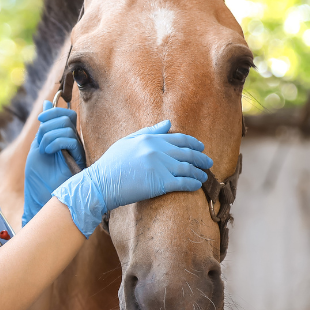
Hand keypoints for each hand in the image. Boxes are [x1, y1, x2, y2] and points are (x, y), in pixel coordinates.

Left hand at [22, 102, 86, 225]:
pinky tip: (49, 152)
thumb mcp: (37, 147)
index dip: (53, 112)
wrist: (41, 199)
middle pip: (67, 117)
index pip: (65, 115)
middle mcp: (73, 143)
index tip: (39, 120)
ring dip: (49, 135)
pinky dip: (55, 141)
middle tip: (41, 141)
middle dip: (49, 123)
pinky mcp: (79, 159)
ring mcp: (77, 151)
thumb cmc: (39, 178)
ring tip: (44, 151)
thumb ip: (44, 128)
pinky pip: (70, 139)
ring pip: (67, 127)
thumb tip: (47, 104)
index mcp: (63, 139)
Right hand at [53, 120, 212, 236]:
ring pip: (188, 168)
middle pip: (188, 153)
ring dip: (199, 173)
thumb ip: (149, 132)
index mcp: (150, 140)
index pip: (180, 139)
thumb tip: (169, 124)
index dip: (194, 144)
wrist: (101, 184)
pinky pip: (183, 183)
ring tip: (204, 176)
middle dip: (201, 158)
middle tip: (208, 163)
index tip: (201, 148)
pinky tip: (197, 186)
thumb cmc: (111, 164)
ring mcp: (160, 167)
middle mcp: (157, 151)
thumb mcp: (127, 142)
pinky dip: (193, 184)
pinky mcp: (160, 183)